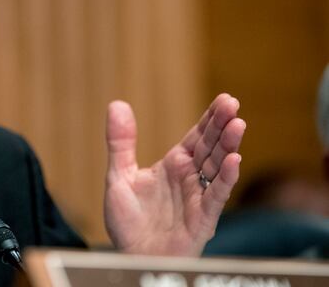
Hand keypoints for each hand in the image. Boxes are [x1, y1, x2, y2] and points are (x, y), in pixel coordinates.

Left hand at [103, 94, 244, 255]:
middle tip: (233, 104)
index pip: (196, 137)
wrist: (131, 256)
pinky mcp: (202, 219)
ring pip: (218, 168)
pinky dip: (226, 179)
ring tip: (238, 125)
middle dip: (222, 126)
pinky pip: (216, 196)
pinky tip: (235, 161)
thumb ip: (120, 142)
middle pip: (211, 147)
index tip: (225, 99)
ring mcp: (198, 197)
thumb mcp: (118, 176)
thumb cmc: (129, 221)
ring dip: (228, 147)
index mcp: (173, 165)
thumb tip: (117, 104)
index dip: (210, 119)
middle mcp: (190, 178)